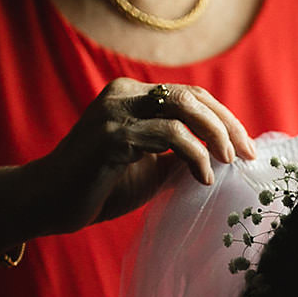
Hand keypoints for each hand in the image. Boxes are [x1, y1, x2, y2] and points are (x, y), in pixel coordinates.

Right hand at [0, 79, 257, 238]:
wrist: (50, 202)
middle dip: (227, 126)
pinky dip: (194, 156)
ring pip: (184, 108)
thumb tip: (224, 156)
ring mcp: (115, 111)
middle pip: (193, 97)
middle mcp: (123, 94)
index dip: (224, 119)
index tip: (247, 149)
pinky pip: (168, 136)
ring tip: (227, 164)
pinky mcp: (111, 135)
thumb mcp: (150, 167)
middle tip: (247, 155)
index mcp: (132, 96)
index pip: (191, 96)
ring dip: (215, 137)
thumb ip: (179, 154)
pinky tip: (203, 178)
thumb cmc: (100, 187)